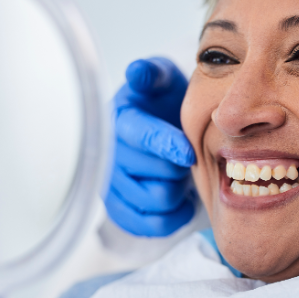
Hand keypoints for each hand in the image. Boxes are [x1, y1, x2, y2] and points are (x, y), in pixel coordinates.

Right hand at [104, 57, 195, 236]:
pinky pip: (151, 225)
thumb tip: (138, 72)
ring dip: (178, 189)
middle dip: (181, 167)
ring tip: (180, 174)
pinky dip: (172, 216)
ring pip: (157, 200)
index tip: (189, 154)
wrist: (159, 126)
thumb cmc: (162, 101)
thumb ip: (152, 74)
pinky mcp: (119, 211)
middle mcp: (109, 156)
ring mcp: (111, 186)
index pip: (142, 137)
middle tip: (187, 156)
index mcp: (119, 120)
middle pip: (157, 173)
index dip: (167, 146)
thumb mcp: (160, 78)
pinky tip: (180, 198)